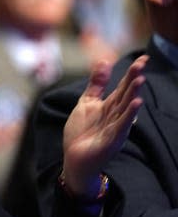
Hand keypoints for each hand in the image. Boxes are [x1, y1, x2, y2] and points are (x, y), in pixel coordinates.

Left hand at [62, 55, 147, 198]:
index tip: (142, 58)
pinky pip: (122, 125)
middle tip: (142, 63)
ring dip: (134, 94)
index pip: (123, 86)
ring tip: (140, 79)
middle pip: (126, 94)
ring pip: (126, 108)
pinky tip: (136, 104)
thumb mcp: (86, 103)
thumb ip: (96, 84)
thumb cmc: (82, 132)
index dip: (131, 72)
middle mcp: (116, 115)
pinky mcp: (112, 140)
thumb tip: (104, 61)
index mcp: (110, 105)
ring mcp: (116, 127)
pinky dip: (129, 115)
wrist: (74, 158)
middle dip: (134, 79)